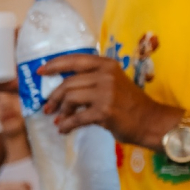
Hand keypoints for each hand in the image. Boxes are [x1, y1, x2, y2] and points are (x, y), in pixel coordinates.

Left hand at [39, 53, 163, 144]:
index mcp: (106, 65)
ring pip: (70, 98)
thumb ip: (91, 81)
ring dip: (61, 112)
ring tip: (59, 120)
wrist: (150, 121)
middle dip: (54, 97)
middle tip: (47, 108)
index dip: (55, 65)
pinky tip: (63, 130)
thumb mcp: (112, 84)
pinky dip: (66, 125)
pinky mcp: (104, 110)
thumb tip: (61, 91)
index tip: (40, 72)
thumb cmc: (129, 104)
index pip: (75, 60)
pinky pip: (76, 118)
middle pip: (68, 83)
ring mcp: (106, 92)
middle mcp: (106, 75)